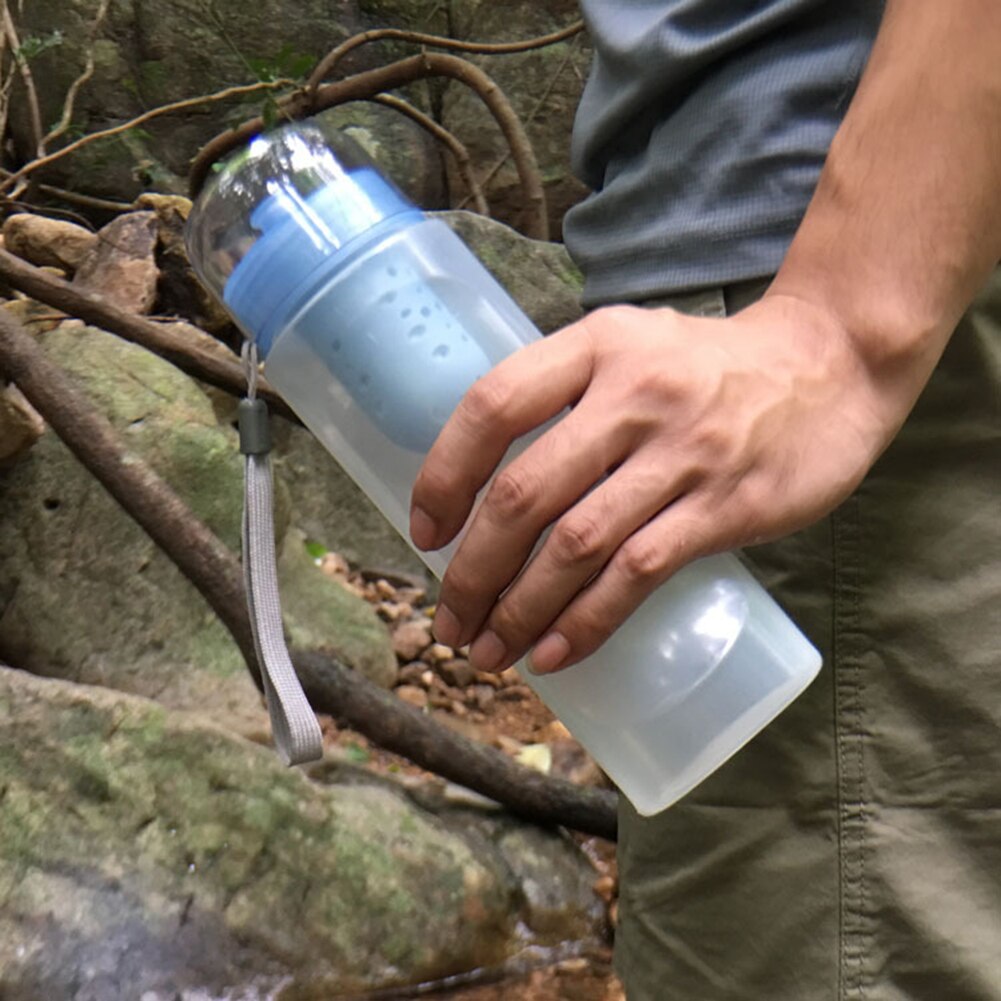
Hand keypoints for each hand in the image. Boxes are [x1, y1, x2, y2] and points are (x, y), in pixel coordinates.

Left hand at [409, 293, 896, 674]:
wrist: (832, 363)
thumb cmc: (710, 368)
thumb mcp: (631, 347)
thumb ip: (566, 396)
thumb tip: (489, 486)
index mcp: (597, 346)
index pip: (492, 406)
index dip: (444, 474)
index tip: (425, 533)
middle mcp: (634, 393)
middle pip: (526, 492)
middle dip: (473, 570)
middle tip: (451, 620)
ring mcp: (683, 451)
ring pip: (576, 543)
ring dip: (520, 608)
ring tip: (489, 650)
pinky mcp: (726, 505)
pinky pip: (638, 572)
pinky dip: (586, 621)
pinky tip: (554, 652)